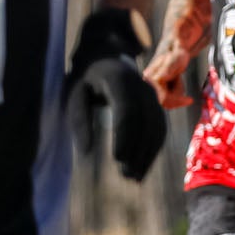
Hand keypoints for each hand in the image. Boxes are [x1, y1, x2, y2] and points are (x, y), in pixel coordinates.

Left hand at [75, 56, 166, 181]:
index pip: (127, 110)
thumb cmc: (85, 79)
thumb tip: (87, 153)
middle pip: (146, 121)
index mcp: (120, 80)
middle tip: (126, 176)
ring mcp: (152, 94)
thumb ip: (80, 121)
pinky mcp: (156, 104)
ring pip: (157, 127)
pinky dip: (153, 149)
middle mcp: (142, 86)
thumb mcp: (75, 95)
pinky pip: (160, 128)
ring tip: (135, 178)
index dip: (124, 136)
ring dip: (148, 154)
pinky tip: (143, 167)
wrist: (106, 57)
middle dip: (138, 150)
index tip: (116, 160)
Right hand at [140, 33, 196, 105]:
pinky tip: (176, 79)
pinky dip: (175, 90)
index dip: (178, 101)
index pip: (165, 99)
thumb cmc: (177, 52)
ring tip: (178, 78)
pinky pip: (168, 95)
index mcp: (152, 77)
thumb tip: (160, 78)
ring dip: (176, 90)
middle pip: (166, 101)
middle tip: (181, 81)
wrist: (175, 47)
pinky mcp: (155, 84)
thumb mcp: (176, 60)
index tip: (190, 100)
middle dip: (177, 94)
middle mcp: (149, 81)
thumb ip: (169, 68)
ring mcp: (152, 83)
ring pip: (168, 99)